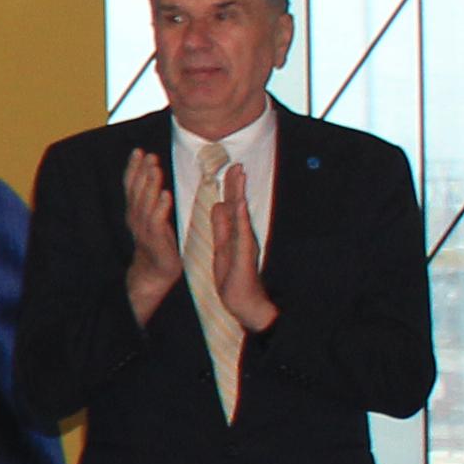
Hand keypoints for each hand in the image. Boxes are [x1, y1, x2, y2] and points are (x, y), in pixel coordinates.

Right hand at [121, 147, 183, 319]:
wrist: (156, 273)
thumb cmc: (159, 244)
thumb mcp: (153, 219)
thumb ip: (153, 200)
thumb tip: (157, 180)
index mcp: (134, 212)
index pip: (131, 186)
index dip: (133, 168)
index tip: (138, 151)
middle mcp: (135, 218)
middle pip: (136, 191)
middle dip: (142, 171)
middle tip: (148, 155)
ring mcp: (143, 230)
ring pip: (145, 203)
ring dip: (150, 185)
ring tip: (155, 168)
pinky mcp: (155, 240)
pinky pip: (156, 221)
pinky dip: (160, 207)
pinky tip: (165, 195)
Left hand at [208, 166, 276, 333]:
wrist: (242, 301)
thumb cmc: (234, 275)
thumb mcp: (222, 246)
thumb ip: (221, 226)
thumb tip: (218, 205)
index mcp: (234, 231)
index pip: (231, 204)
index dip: (229, 186)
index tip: (229, 167)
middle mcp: (242, 234)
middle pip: (238, 204)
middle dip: (236, 184)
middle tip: (236, 163)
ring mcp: (244, 242)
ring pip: (241, 213)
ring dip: (239, 193)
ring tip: (239, 175)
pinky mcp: (244, 254)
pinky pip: (241, 232)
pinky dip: (240, 217)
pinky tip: (238, 204)